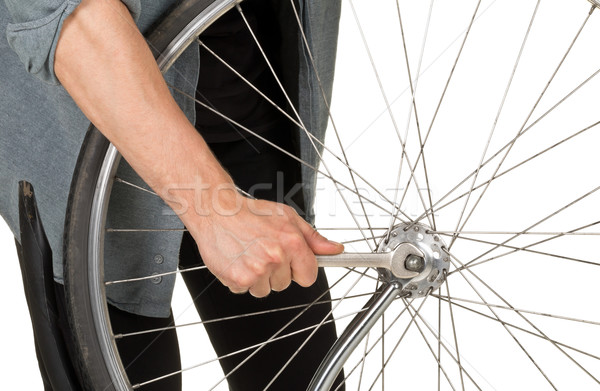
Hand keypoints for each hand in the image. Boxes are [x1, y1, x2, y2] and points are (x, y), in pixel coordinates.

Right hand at [184, 189, 343, 296]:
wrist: (216, 212)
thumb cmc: (251, 213)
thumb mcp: (287, 217)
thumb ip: (313, 238)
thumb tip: (335, 249)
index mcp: (291, 242)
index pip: (309, 276)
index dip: (300, 270)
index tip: (292, 264)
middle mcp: (275, 257)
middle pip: (285, 284)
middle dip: (276, 271)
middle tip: (262, 251)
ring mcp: (256, 270)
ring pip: (265, 289)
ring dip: (258, 277)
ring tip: (249, 255)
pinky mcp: (237, 280)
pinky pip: (246, 290)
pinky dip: (241, 279)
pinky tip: (238, 260)